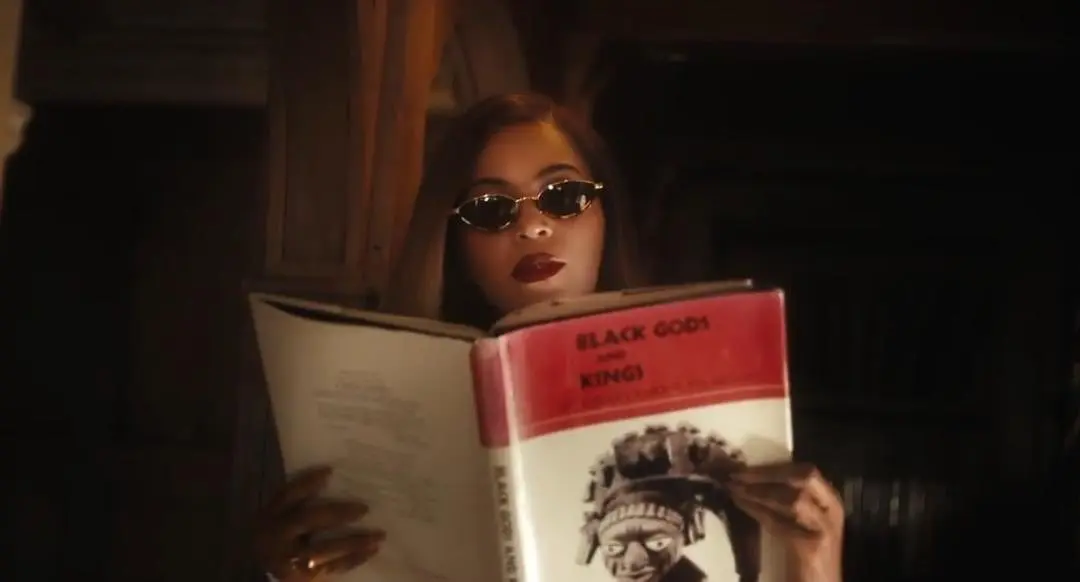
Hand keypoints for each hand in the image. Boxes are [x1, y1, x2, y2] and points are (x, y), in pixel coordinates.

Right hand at [253, 466, 384, 580]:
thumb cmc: (281, 534)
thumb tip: (332, 476)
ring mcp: (289, 559)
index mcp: (270, 515)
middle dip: (336, 513)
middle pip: (307, 520)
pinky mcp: (301, 576)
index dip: (307, 482)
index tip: (330, 471)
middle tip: (365, 508)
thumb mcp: (280, 516)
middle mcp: (277, 536)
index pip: (287, 494)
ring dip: (354, 541)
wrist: (266, 568)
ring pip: (323, 549)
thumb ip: (298, 501)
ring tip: (379, 535)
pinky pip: (331, 567)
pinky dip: (354, 559)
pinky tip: (373, 550)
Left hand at [729, 462, 843, 581]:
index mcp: (831, 502)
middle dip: (767, 474)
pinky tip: (741, 505)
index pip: (807, 471)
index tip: (745, 465)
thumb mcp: (801, 524)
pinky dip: (758, 512)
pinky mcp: (811, 547)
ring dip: (758, 492)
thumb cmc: (806, 559)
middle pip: (804, 478)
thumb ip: (786, 501)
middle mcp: (833, 512)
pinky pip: (781, 523)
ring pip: (793, 499)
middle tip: (737, 474)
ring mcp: (824, 529)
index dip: (774, 467)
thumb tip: (750, 478)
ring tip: (734, 489)